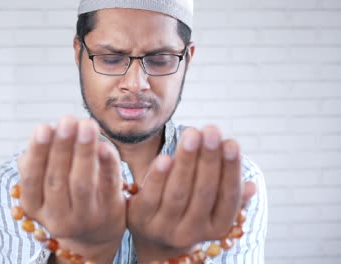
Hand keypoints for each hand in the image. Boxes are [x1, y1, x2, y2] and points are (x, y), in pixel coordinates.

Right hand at [17, 116, 125, 262]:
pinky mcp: (110, 212)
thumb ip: (40, 160)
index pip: (32, 180)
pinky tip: (106, 146)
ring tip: (87, 124)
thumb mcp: (43, 186)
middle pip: (57, 180)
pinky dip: (108, 165)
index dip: (38, 154)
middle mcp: (57, 217)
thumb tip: (42, 132)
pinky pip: (109, 186)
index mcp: (34, 207)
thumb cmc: (64, 197)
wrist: (95, 234)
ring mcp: (85, 217)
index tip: (43, 127)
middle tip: (67, 119)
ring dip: (84, 152)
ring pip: (82, 183)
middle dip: (62, 147)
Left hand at [127, 125, 255, 261]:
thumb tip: (252, 186)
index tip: (232, 142)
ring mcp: (164, 229)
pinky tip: (165, 157)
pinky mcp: (140, 220)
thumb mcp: (209, 207)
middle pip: (203, 193)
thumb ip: (228, 194)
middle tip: (212, 130)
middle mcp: (192, 233)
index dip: (231, 170)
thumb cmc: (187, 211)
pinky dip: (158, 176)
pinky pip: (151, 196)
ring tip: (192, 133)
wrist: (151, 238)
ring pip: (178, 192)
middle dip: (209, 159)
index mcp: (216, 228)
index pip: (228, 199)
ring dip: (186, 160)